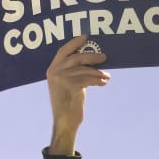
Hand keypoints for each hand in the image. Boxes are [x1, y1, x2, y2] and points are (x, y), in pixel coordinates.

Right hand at [44, 37, 107, 154]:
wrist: (65, 121)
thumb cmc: (68, 103)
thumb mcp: (67, 84)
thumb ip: (73, 71)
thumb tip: (90, 59)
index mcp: (52, 70)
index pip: (63, 51)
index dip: (74, 43)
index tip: (86, 37)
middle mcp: (54, 72)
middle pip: (76, 58)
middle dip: (92, 56)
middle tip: (104, 57)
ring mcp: (61, 79)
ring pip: (84, 70)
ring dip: (98, 72)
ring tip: (106, 76)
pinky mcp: (70, 86)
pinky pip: (88, 79)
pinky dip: (98, 80)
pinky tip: (104, 82)